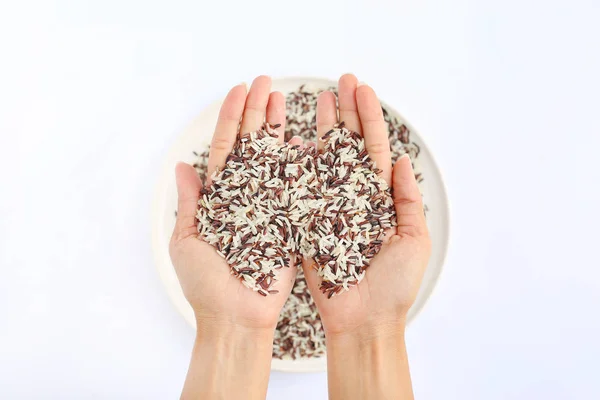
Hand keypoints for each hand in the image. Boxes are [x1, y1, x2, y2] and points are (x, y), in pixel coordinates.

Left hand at [169, 76, 295, 398]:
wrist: (236, 318)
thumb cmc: (206, 286)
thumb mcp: (188, 241)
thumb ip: (190, 203)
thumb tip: (181, 166)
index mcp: (218, 198)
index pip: (225, 148)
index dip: (231, 118)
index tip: (238, 90)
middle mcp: (245, 196)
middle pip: (251, 145)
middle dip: (256, 112)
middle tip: (265, 83)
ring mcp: (269, 206)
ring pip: (274, 159)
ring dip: (278, 128)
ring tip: (283, 99)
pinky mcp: (289, 221)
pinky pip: (296, 188)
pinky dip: (301, 164)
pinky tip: (305, 140)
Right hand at [302, 74, 430, 335]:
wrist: (364, 320)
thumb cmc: (395, 287)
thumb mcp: (414, 240)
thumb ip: (408, 200)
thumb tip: (401, 160)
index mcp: (382, 199)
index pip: (375, 149)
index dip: (370, 118)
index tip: (363, 90)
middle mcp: (356, 198)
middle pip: (350, 146)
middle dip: (348, 113)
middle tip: (343, 82)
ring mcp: (330, 208)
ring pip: (326, 161)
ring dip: (324, 129)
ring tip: (321, 99)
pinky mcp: (309, 223)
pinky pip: (302, 189)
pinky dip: (299, 165)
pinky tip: (295, 140)